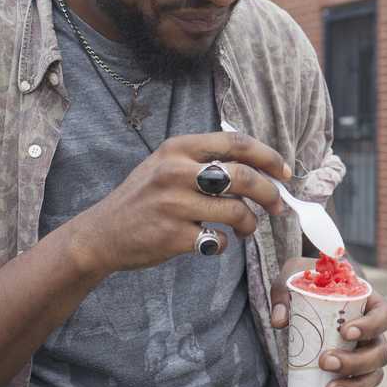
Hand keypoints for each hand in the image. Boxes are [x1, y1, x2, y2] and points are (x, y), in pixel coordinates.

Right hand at [68, 131, 290, 275]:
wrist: (102, 234)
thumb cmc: (144, 198)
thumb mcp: (166, 164)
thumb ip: (205, 160)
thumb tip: (259, 168)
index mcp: (178, 148)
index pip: (235, 143)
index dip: (267, 156)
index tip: (284, 172)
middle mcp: (176, 171)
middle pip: (242, 176)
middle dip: (269, 192)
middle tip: (277, 206)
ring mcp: (174, 204)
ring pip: (236, 210)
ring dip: (250, 223)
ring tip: (246, 228)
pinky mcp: (173, 236)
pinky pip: (217, 241)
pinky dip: (224, 244)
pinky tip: (214, 242)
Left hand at [271, 258, 386, 386]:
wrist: (307, 292)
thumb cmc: (308, 282)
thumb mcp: (294, 279)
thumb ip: (284, 294)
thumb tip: (279, 321)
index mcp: (370, 303)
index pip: (385, 315)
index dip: (372, 326)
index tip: (344, 331)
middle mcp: (374, 332)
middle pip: (380, 351)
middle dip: (356, 362)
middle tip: (326, 361)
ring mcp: (366, 352)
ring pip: (374, 374)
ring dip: (355, 385)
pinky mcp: (354, 370)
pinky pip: (359, 386)